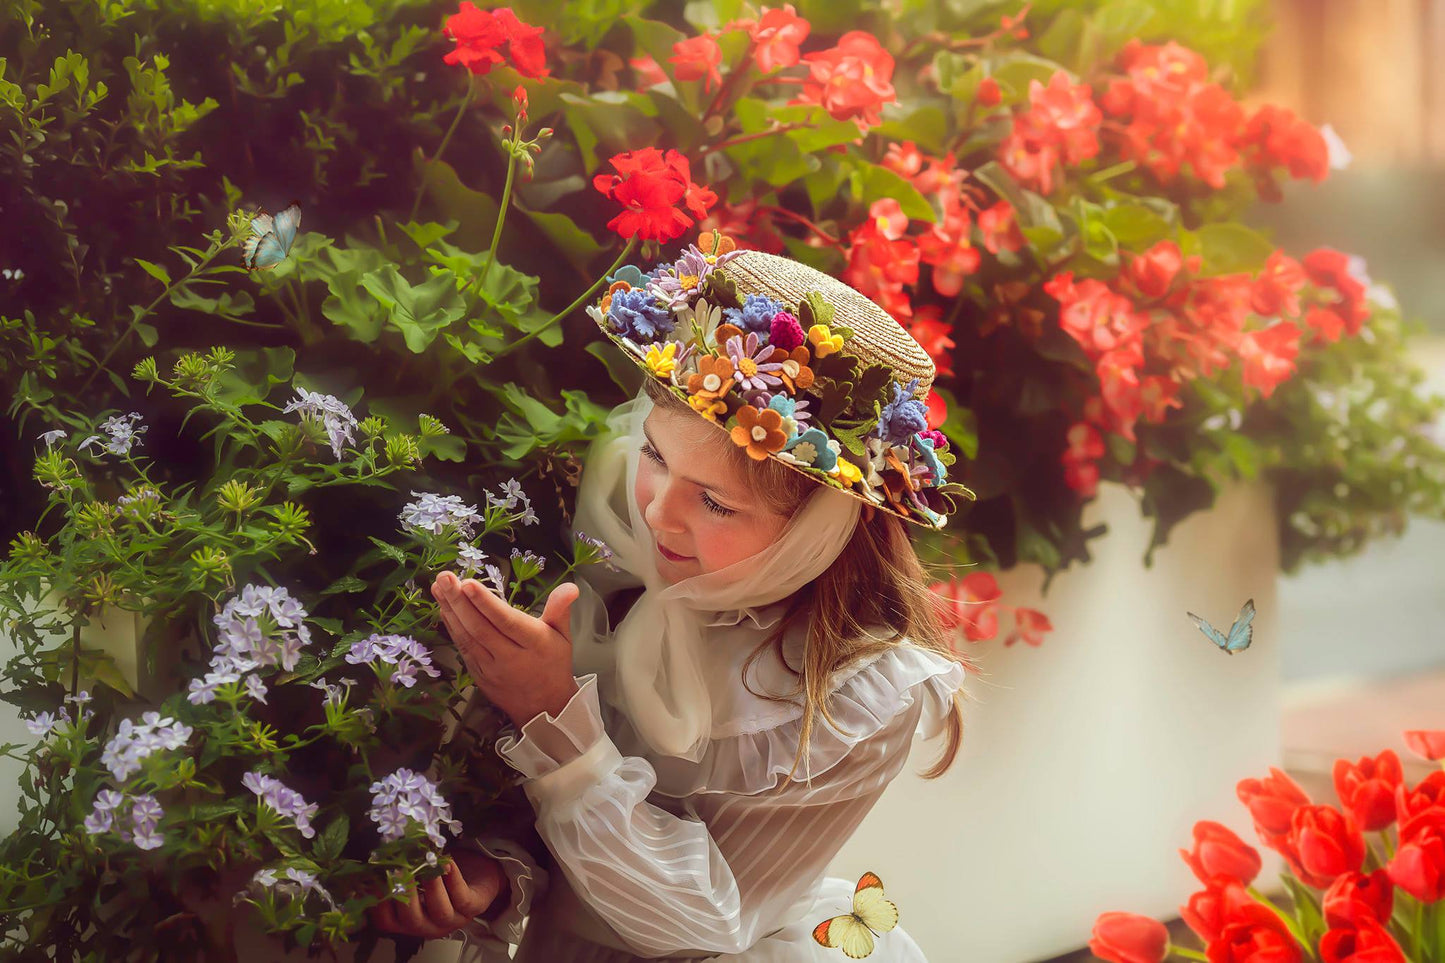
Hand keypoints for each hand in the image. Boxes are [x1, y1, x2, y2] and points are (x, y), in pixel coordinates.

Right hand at [369, 850, 507, 938]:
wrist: (478, 875)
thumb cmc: (440, 876)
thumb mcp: (416, 876)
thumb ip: (398, 873)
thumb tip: (372, 858)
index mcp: (409, 920)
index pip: (386, 921)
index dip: (377, 903)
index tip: (372, 877)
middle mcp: (428, 925)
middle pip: (411, 919)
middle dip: (403, 895)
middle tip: (397, 869)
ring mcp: (453, 919)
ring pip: (440, 910)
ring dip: (431, 887)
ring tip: (426, 864)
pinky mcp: (474, 907)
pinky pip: (463, 897)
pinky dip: (454, 880)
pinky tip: (448, 863)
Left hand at [432, 570, 579, 726]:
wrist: (544, 707)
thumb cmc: (553, 664)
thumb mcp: (563, 636)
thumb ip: (560, 609)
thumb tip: (571, 586)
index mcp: (534, 644)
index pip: (507, 622)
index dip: (486, 604)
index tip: (468, 584)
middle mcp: (511, 657)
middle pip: (481, 628)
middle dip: (460, 601)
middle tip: (445, 577)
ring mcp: (491, 668)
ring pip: (467, 638)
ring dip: (451, 611)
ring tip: (439, 586)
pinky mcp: (478, 674)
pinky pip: (463, 649)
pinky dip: (452, 627)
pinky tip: (444, 608)